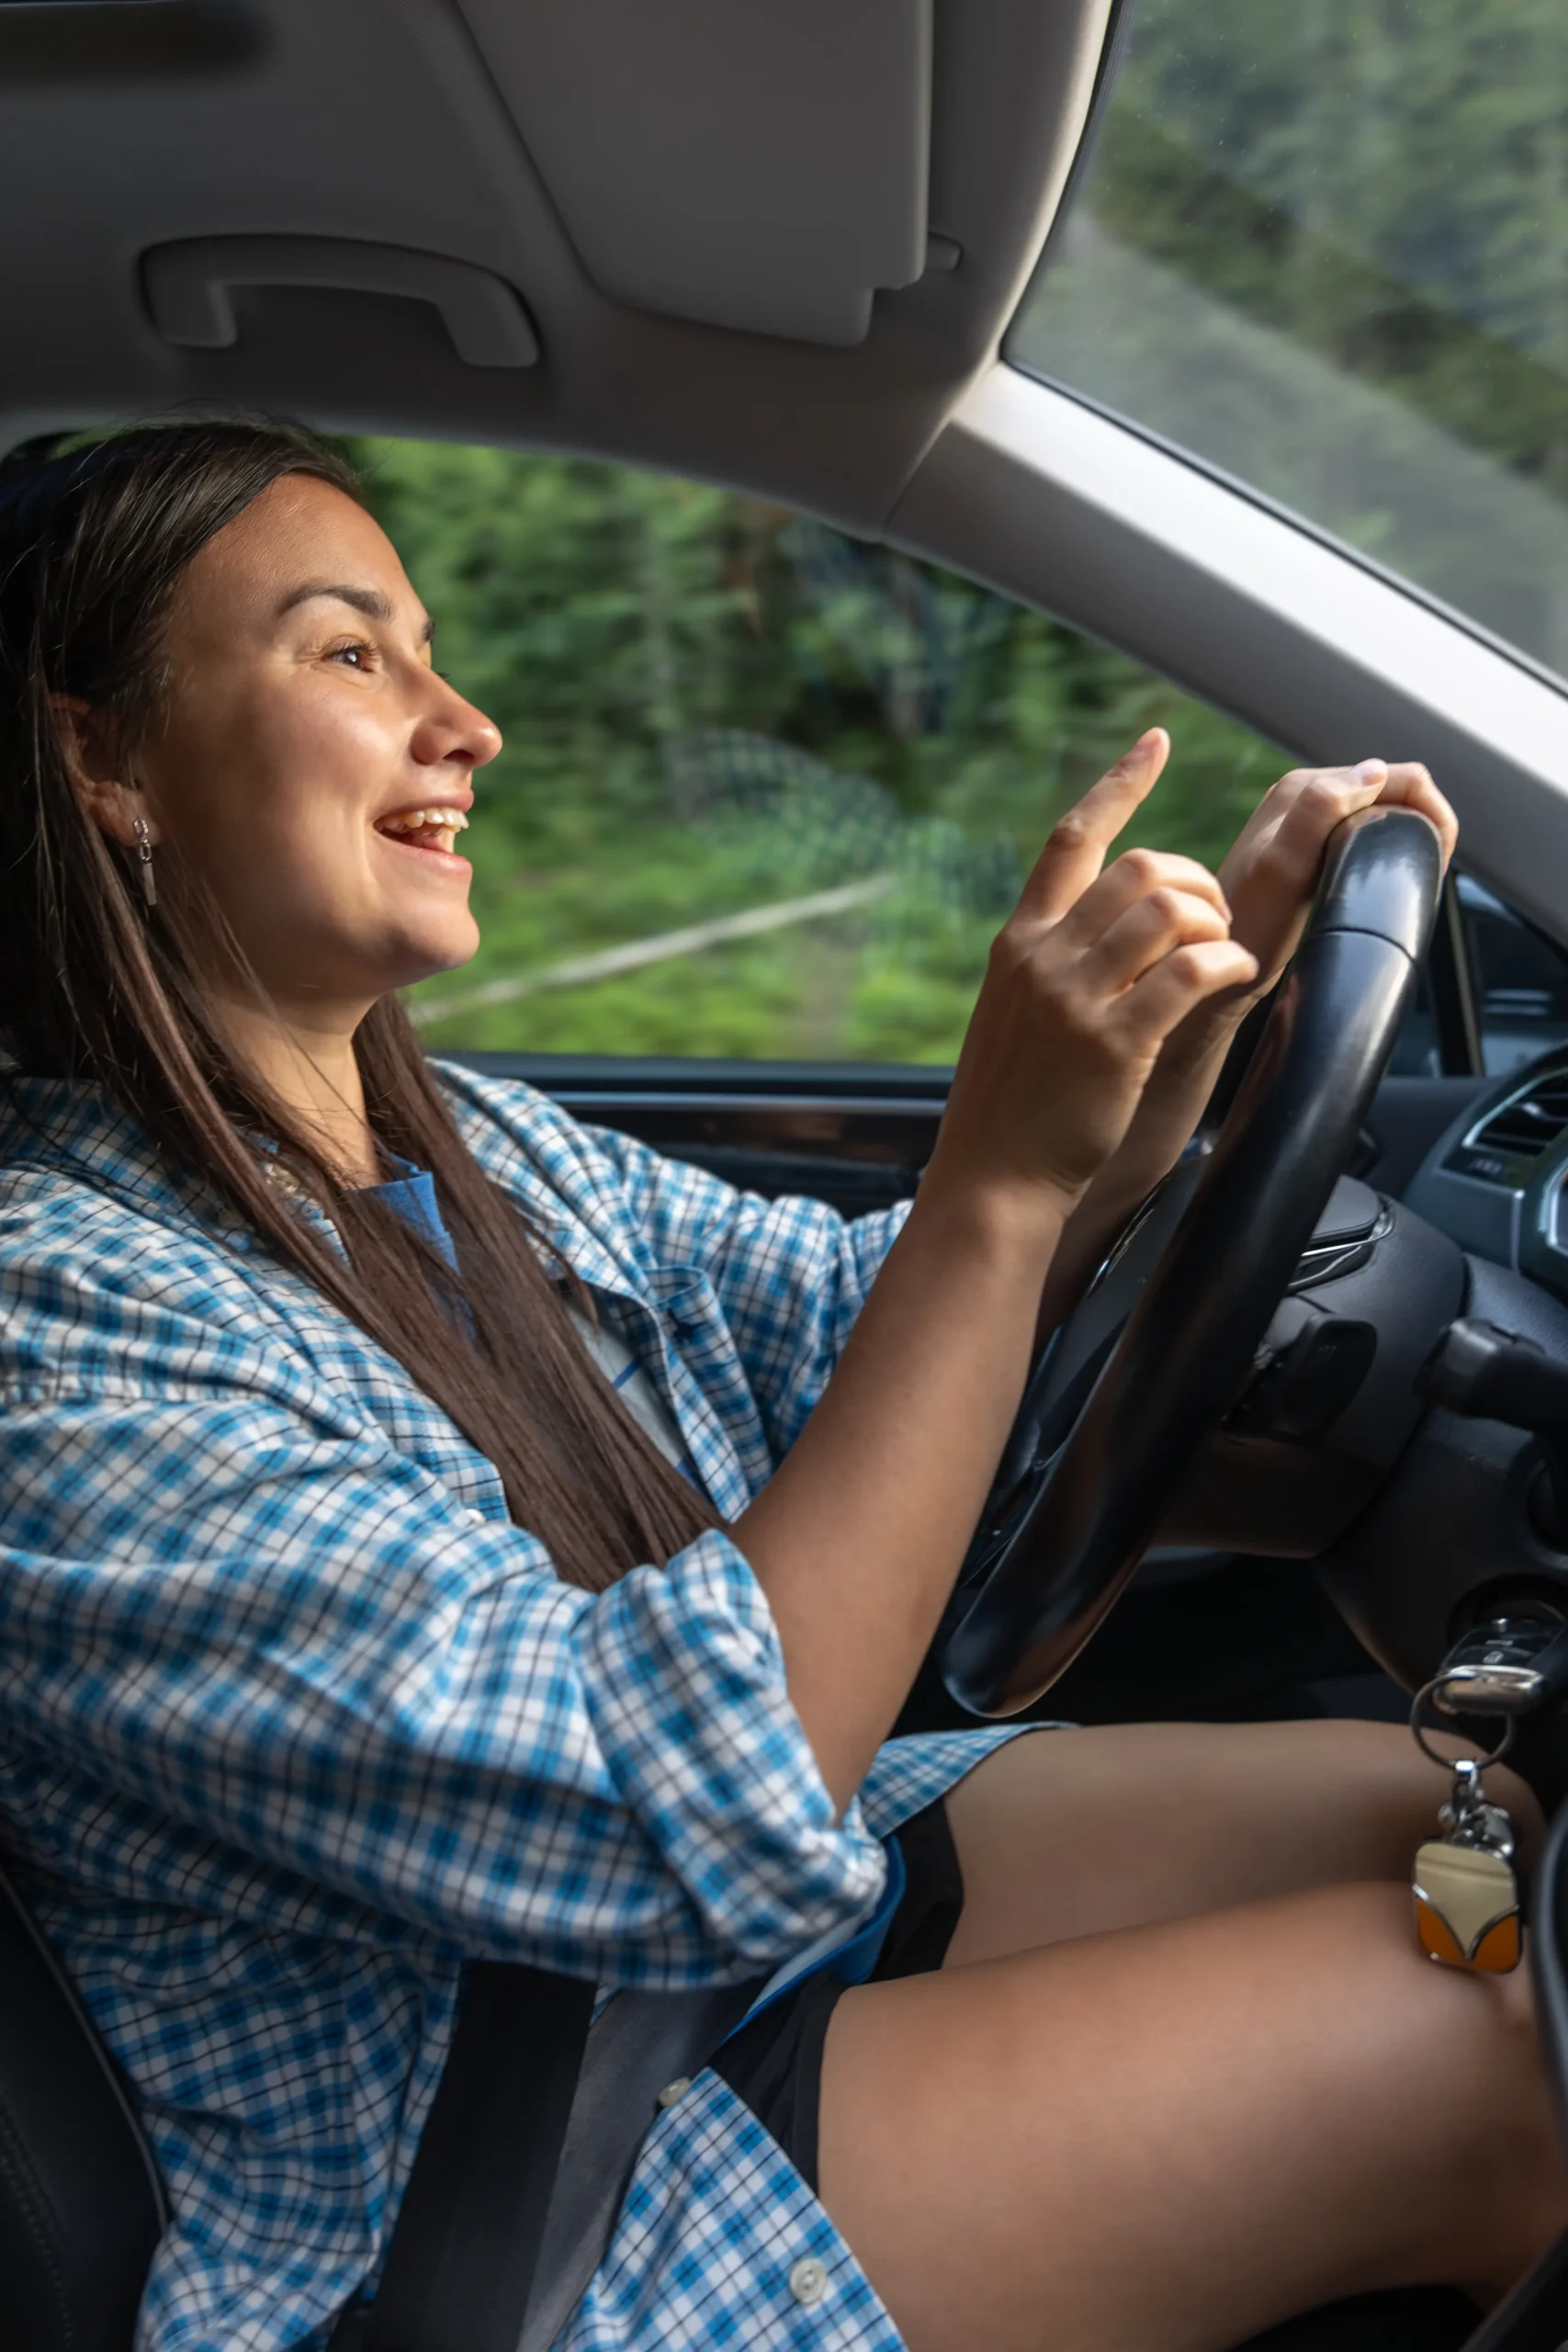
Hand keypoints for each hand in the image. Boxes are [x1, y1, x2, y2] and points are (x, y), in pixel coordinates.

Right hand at [926, 733, 1258, 1222]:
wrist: (991, 1179)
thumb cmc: (1012, 1106)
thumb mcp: (1014, 1014)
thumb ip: (1052, 962)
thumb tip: (1108, 923)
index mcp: (1019, 943)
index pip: (1070, 837)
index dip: (1119, 783)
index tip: (1156, 741)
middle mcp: (1042, 957)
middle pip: (1137, 866)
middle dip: (1194, 878)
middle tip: (1214, 919)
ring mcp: (1075, 998)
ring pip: (1167, 909)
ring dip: (1215, 920)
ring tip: (1226, 952)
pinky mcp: (1113, 1043)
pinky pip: (1188, 972)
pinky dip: (1225, 961)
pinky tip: (1237, 973)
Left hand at [1217, 754, 1456, 1000]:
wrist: (1215, 966)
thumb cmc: (1250, 925)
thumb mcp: (1285, 865)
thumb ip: (1320, 810)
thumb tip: (1374, 771)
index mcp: (1305, 787)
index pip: (1398, 776)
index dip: (1430, 813)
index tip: (1435, 862)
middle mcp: (1307, 795)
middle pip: (1397, 792)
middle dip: (1424, 825)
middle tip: (1426, 878)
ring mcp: (1309, 822)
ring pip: (1386, 815)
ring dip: (1410, 839)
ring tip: (1411, 883)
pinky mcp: (1312, 849)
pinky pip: (1369, 835)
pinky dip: (1390, 853)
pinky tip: (1386, 886)